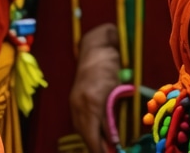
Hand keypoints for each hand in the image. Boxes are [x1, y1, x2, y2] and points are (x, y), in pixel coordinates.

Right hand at [70, 24, 119, 152]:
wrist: (94, 47)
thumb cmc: (110, 66)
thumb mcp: (116, 91)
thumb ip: (112, 115)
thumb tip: (113, 139)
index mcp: (91, 103)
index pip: (92, 136)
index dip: (100, 149)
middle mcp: (79, 104)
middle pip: (84, 135)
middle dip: (95, 147)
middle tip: (108, 152)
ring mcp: (74, 100)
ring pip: (80, 128)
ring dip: (90, 139)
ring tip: (102, 146)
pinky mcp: (73, 98)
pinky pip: (78, 120)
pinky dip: (86, 129)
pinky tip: (94, 133)